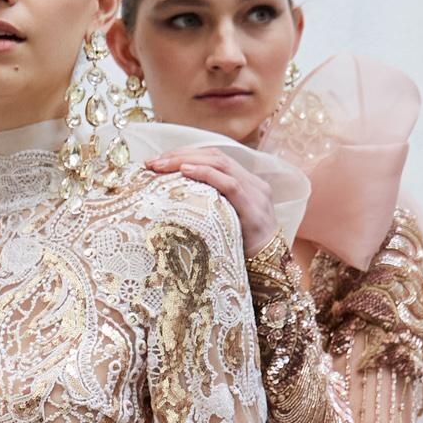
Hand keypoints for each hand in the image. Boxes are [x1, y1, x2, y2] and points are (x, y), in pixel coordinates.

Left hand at [144, 145, 277, 254]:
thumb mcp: (223, 222)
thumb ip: (209, 207)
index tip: (159, 160)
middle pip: (214, 156)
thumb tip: (173, 203)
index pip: (214, 158)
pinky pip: (229, 184)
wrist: (270, 268)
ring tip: (161, 164)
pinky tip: (184, 171)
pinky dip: (205, 174)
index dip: (186, 154)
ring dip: (187, 161)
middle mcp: (253, 183)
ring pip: (220, 163)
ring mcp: (255, 193)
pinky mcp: (253, 207)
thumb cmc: (242, 250)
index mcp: (246, 184)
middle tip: (152, 161)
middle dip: (181, 155)